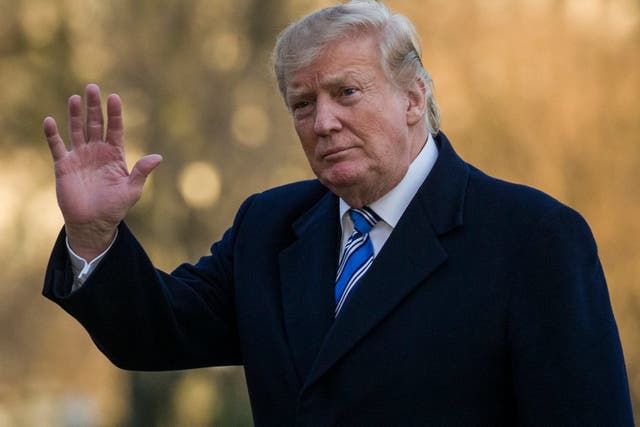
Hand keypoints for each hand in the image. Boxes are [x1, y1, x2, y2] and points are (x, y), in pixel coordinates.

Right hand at [44, 83, 161, 259]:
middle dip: (94, 106)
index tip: (114, 97)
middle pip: (95, 124)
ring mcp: (80, 157)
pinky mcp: (64, 165)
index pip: (115, 129)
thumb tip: (158, 157)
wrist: (93, 223)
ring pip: (77, 130)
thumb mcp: (132, 190)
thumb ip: (142, 172)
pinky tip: (50, 121)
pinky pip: (57, 146)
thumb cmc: (115, 207)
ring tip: (75, 98)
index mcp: (115, 155)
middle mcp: (97, 152)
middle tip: (92, 87)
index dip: (114, 114)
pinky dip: (53, 134)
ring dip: (75, 114)